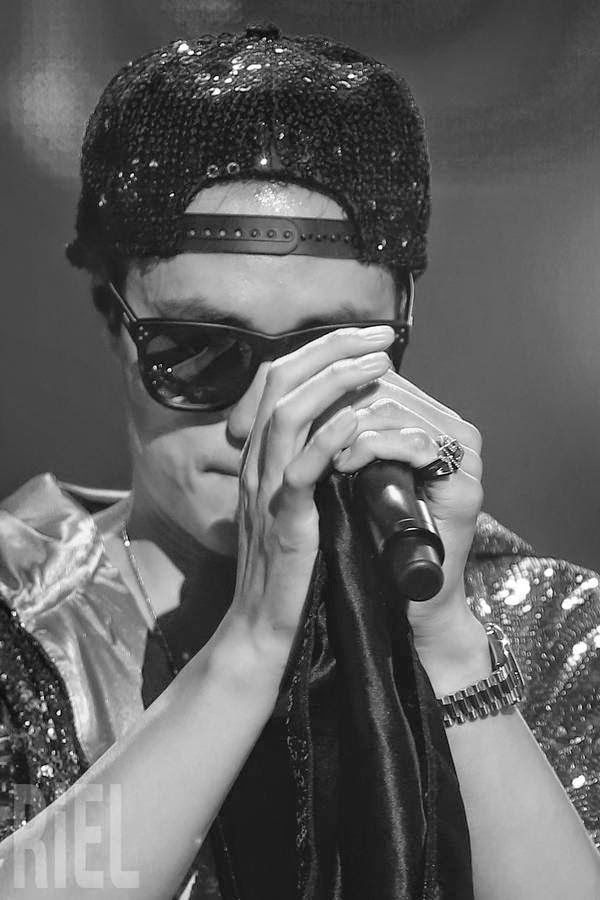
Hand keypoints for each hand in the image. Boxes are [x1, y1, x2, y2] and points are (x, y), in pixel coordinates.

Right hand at [226, 325, 395, 667]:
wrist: (262, 628)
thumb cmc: (288, 572)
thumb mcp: (293, 508)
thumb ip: (308, 471)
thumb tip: (345, 438)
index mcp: (262, 458)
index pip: (280, 383)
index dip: (321, 353)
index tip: (366, 340)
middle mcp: (257, 463)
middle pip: (282, 381)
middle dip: (333, 348)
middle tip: (381, 337)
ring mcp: (266, 490)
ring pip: (289, 413)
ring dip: (336, 380)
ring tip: (382, 365)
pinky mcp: (283, 520)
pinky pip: (299, 469)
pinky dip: (328, 438)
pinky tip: (356, 421)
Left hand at [331, 368, 484, 662]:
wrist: (409, 597)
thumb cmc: (377, 538)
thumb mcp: (362, 475)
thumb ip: (353, 434)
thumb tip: (310, 397)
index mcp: (439, 424)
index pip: (387, 382)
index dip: (340, 389)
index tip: (305, 410)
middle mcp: (460, 435)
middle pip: (392, 392)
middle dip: (342, 406)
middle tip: (307, 430)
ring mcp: (468, 459)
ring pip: (400, 414)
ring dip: (352, 428)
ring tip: (323, 452)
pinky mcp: (466, 486)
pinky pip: (416, 447)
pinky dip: (373, 448)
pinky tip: (343, 463)